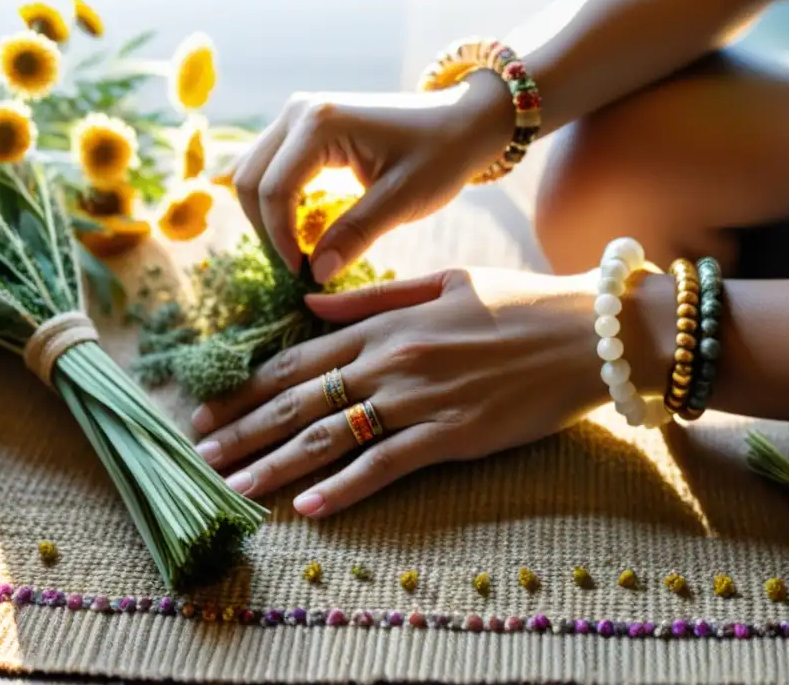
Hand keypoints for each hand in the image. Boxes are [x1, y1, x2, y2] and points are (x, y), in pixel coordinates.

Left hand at [191, 268, 608, 516]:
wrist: (587, 332)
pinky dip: (343, 489)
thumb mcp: (444, 282)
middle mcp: (392, 362)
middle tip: (201, 457)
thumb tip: (310, 304)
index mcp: (387, 324)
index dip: (248, 388)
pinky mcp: (451, 436)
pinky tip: (307, 508)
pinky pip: (384, 467)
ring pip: (330, 437)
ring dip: (275, 465)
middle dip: (245, 431)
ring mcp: (419, 401)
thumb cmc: (518, 303)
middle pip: (300, 402)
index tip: (211, 410)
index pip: (298, 358)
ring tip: (233, 488)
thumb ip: (374, 298)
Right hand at [233, 72, 513, 282]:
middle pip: (251, 180)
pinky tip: (304, 229)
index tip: (304, 275)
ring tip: (302, 253)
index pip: (273, 191)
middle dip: (268, 231)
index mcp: (319, 123)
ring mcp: (297, 115)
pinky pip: (270, 168)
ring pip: (253, 174)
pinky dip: (277, 202)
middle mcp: (298, 111)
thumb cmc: (440, 154)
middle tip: (300, 269)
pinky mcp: (303, 127)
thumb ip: (356, 234)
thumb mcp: (403, 199)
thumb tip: (315, 274)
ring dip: (268, 218)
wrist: (461, 121)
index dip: (281, 240)